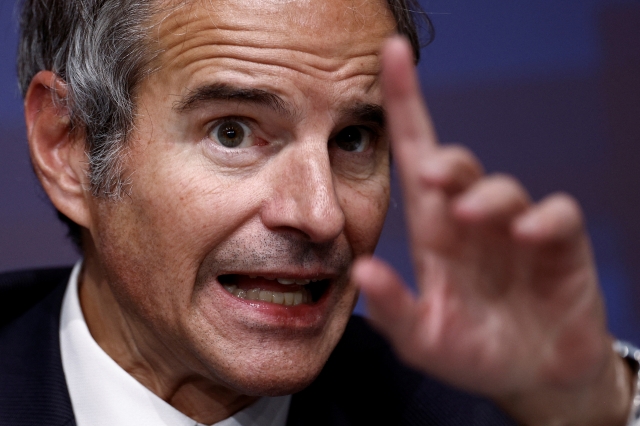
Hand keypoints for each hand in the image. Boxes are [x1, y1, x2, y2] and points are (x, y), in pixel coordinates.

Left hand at [352, 37, 633, 425]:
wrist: (533, 376)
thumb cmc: (471, 352)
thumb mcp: (424, 338)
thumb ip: (393, 310)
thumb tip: (361, 272)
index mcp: (433, 232)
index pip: (414, 158)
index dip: (402, 105)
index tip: (390, 54)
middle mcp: (470, 220)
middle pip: (457, 165)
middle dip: (447, 162)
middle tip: (434, 178)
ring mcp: (514, 229)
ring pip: (503, 187)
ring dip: (489, 197)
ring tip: (474, 219)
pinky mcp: (558, 244)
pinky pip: (556, 215)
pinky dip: (543, 220)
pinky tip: (528, 237)